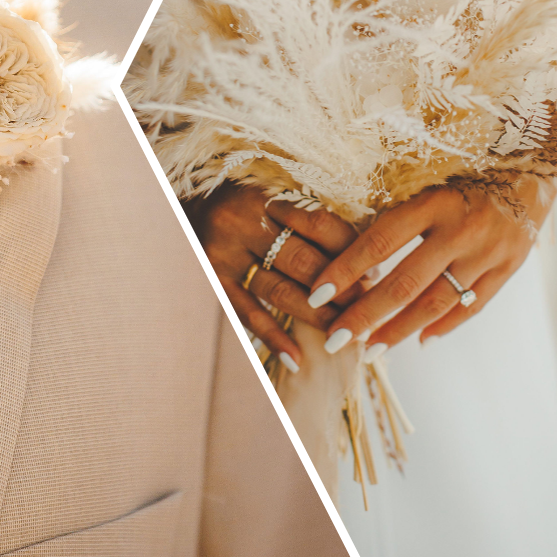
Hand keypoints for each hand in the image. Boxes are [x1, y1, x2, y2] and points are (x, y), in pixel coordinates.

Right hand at [187, 183, 357, 370]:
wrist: (181, 209)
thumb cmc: (239, 205)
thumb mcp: (269, 200)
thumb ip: (306, 223)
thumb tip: (362, 263)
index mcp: (266, 197)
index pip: (320, 225)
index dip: (351, 251)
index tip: (375, 274)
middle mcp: (243, 222)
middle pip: (303, 261)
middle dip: (341, 291)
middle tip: (367, 313)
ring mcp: (223, 253)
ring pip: (279, 291)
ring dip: (316, 318)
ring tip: (343, 338)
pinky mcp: (211, 279)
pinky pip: (247, 313)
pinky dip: (274, 338)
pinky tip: (297, 359)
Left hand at [306, 180, 551, 358]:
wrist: (534, 166)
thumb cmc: (465, 170)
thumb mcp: (428, 181)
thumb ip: (396, 214)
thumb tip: (351, 251)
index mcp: (432, 202)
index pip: (379, 242)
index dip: (345, 270)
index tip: (317, 293)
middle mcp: (460, 230)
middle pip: (405, 283)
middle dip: (365, 315)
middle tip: (336, 340)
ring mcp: (488, 253)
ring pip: (436, 303)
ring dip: (399, 331)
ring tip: (370, 352)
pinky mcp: (509, 268)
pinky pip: (472, 306)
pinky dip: (444, 326)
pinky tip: (420, 340)